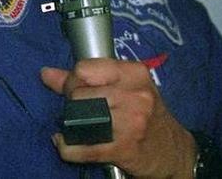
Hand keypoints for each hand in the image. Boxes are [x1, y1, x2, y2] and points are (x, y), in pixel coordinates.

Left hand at [41, 61, 196, 177]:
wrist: (175, 152)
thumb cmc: (147, 115)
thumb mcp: (125, 88)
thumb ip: (85, 78)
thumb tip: (46, 73)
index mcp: (134, 74)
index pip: (83, 69)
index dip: (73, 80)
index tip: (77, 90)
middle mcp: (135, 95)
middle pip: (78, 93)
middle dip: (72, 103)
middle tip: (80, 111)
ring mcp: (131, 123)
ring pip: (77, 117)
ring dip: (69, 124)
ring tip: (76, 126)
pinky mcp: (124, 149)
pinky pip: (81, 148)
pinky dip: (67, 148)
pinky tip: (67, 144)